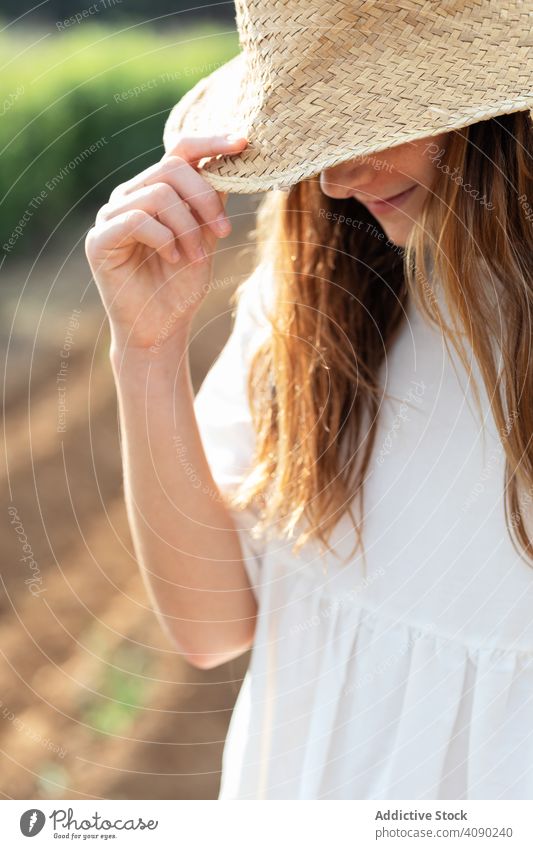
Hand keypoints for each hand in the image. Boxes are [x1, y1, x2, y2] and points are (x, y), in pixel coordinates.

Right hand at [85, 134, 247, 352]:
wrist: (160, 330)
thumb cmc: (180, 286)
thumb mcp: (205, 238)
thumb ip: (210, 203)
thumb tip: (228, 163)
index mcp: (154, 191)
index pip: (179, 151)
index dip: (210, 142)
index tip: (242, 143)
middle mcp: (130, 196)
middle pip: (171, 168)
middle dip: (205, 199)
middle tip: (223, 233)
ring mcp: (111, 216)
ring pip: (158, 194)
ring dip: (188, 228)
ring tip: (196, 258)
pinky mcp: (99, 240)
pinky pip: (137, 220)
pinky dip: (164, 239)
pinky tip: (173, 259)